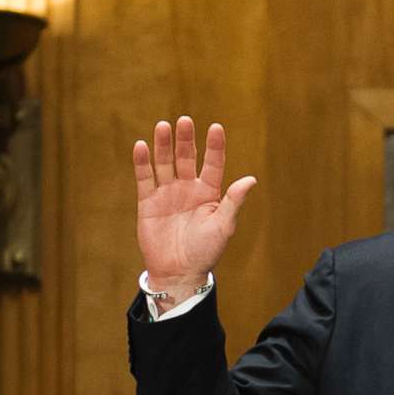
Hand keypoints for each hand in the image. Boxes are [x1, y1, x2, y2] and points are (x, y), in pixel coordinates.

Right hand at [132, 117, 255, 298]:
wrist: (179, 273)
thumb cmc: (205, 252)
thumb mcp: (223, 226)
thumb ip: (233, 201)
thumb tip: (251, 179)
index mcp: (209, 193)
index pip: (213, 163)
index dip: (215, 146)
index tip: (216, 127)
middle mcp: (188, 188)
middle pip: (187, 157)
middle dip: (185, 139)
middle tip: (184, 121)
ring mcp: (167, 193)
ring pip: (165, 163)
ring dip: (164, 145)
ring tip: (163, 126)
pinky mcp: (148, 202)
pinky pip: (145, 178)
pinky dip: (143, 162)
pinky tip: (142, 146)